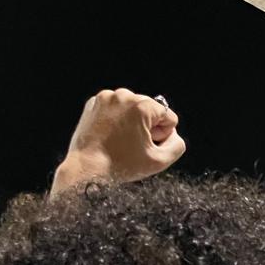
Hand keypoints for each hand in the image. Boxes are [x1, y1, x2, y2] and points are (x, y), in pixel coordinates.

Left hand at [52, 88, 185, 193]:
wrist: (87, 168)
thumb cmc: (122, 165)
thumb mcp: (160, 161)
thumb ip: (177, 145)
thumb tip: (173, 134)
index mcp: (142, 106)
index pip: (169, 117)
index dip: (163, 136)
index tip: (147, 146)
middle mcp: (124, 95)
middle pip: (151, 110)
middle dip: (148, 127)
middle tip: (133, 145)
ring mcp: (107, 97)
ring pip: (133, 109)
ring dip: (133, 123)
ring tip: (121, 140)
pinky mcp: (94, 102)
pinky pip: (117, 109)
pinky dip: (117, 120)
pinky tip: (111, 135)